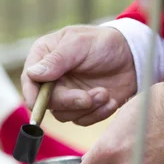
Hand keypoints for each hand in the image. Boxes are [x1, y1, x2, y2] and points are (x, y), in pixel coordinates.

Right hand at [21, 26, 136, 125]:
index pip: (30, 81)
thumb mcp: (80, 44)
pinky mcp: (83, 108)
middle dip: (69, 102)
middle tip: (88, 98)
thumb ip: (57, 59)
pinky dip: (98, 114)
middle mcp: (53, 79)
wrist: (133, 56)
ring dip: (87, 108)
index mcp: (45, 57)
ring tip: (105, 93)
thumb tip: (33, 74)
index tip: (39, 104)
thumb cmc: (104, 43)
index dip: (32, 95)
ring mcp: (67, 95)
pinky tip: (110, 100)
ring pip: (65, 115)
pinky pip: (83, 120)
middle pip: (48, 103)